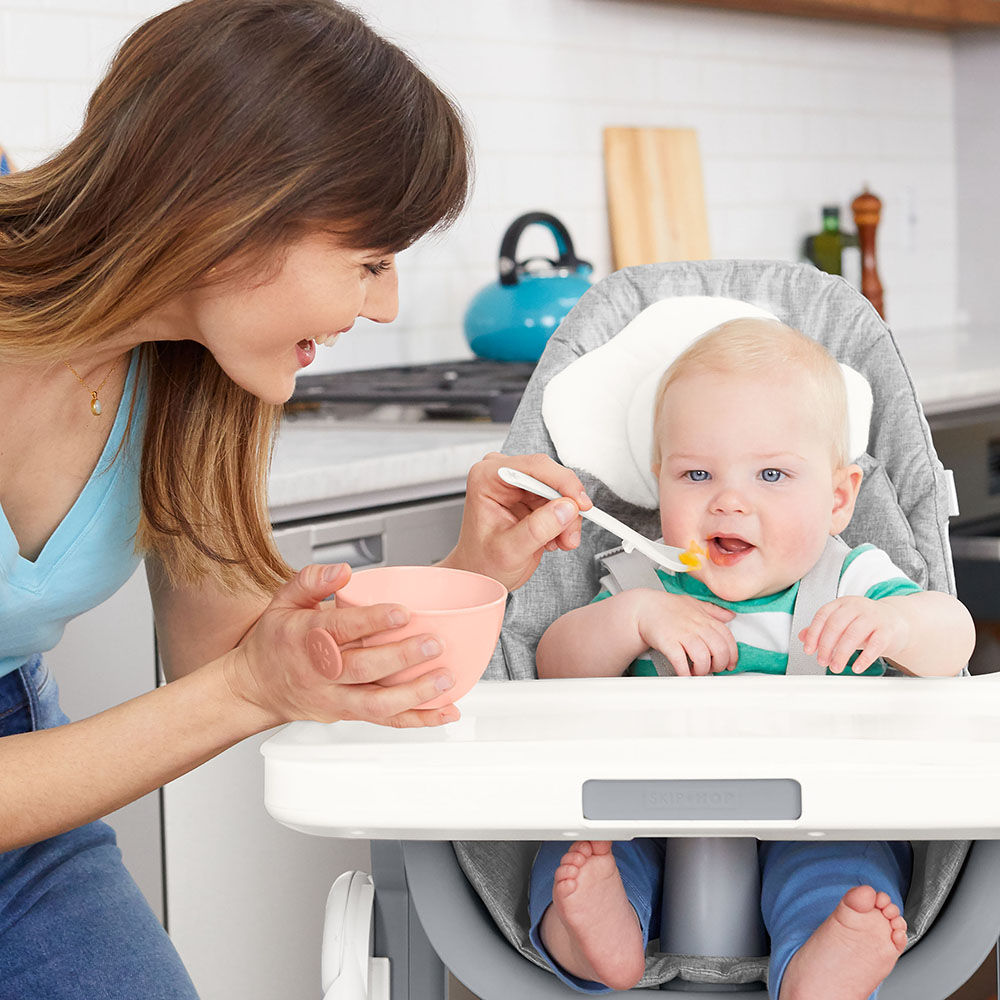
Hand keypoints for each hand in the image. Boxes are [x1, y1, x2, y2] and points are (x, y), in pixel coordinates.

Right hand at [223, 563, 459, 728]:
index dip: (373, 621)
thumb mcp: (283, 601)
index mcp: (306, 638)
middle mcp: (322, 672)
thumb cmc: (276, 641)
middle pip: (364, 668)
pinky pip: (386, 721)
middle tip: (435, 644)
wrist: (256, 688)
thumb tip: (343, 571)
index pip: (341, 629)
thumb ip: (312, 580)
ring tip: (446, 678)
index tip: (403, 612)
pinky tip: (446, 711)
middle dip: (402, 657)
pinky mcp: (348, 715)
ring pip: (377, 704)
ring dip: (416, 694)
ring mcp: (336, 698)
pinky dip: (419, 719)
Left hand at [439, 452, 591, 590]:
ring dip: (567, 518)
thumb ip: (538, 528)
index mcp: (486, 478)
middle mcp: (502, 475)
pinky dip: (564, 521)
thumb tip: (566, 508)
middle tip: (570, 533)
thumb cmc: (482, 562)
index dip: (562, 482)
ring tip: (560, 541)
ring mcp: (518, 485)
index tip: (579, 503)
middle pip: (550, 476)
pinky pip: (561, 501)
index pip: (533, 467)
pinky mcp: (532, 496)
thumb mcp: (509, 550)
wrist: (482, 574)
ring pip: (560, 491)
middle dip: (566, 506)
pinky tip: (553, 538)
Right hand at [634, 591, 736, 675]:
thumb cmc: (667, 607)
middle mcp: (697, 626)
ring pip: (703, 658)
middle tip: (712, 669)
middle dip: (719, 665)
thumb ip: (713, 611)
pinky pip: (681, 662)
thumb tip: (730, 615)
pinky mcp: (668, 642)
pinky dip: (685, 672)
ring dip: (702, 670)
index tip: (729, 664)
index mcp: (706, 619)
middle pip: (720, 651)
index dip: (732, 655)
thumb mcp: (694, 603)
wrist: (643, 608)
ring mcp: (683, 634)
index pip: (728, 639)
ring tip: (696, 671)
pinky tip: (684, 673)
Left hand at [799, 596, 909, 673]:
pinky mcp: (888, 630)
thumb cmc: (865, 624)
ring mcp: (874, 617)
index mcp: (843, 603)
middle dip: (826, 645)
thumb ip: (822, 628)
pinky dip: (864, 658)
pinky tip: (857, 667)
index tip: (808, 650)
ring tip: (835, 667)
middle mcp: (857, 606)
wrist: (897, 622)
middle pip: (836, 624)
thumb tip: (801, 636)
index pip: (823, 615)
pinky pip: (875, 644)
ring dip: (841, 654)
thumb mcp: (842, 623)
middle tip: (822, 661)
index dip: (813, 633)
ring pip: (853, 634)